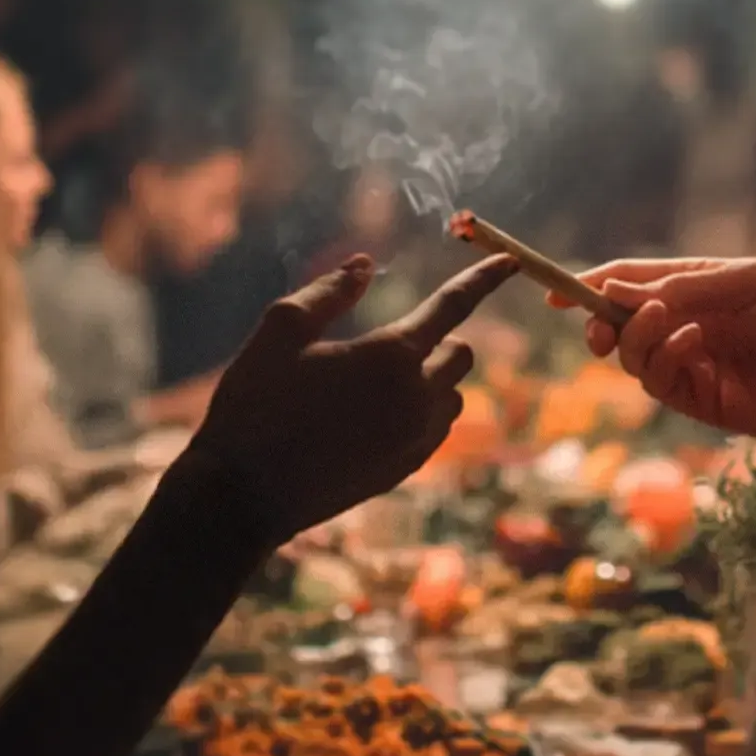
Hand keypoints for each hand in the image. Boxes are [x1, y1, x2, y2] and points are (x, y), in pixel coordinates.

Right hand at [177, 253, 518, 543]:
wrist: (243, 495)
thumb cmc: (256, 406)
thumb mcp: (280, 332)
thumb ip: (329, 292)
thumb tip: (365, 265)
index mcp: (390, 355)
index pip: (453, 305)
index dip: (483, 278)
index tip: (512, 260)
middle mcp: (416, 397)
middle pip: (461, 354)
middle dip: (440, 339)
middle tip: (390, 342)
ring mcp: (415, 439)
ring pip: (454, 395)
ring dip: (433, 379)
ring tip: (376, 384)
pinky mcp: (405, 470)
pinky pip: (437, 429)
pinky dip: (423, 412)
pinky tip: (377, 415)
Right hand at [550, 258, 755, 477]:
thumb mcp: (748, 284)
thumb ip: (683, 288)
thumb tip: (616, 290)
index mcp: (699, 288)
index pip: (633, 282)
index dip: (593, 285)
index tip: (556, 291)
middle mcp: (688, 325)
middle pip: (621, 323)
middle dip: (602, 320)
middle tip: (596, 322)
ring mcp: (692, 365)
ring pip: (634, 356)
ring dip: (636, 336)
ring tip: (663, 320)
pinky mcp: (701, 401)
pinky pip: (660, 381)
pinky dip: (665, 357)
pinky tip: (693, 341)